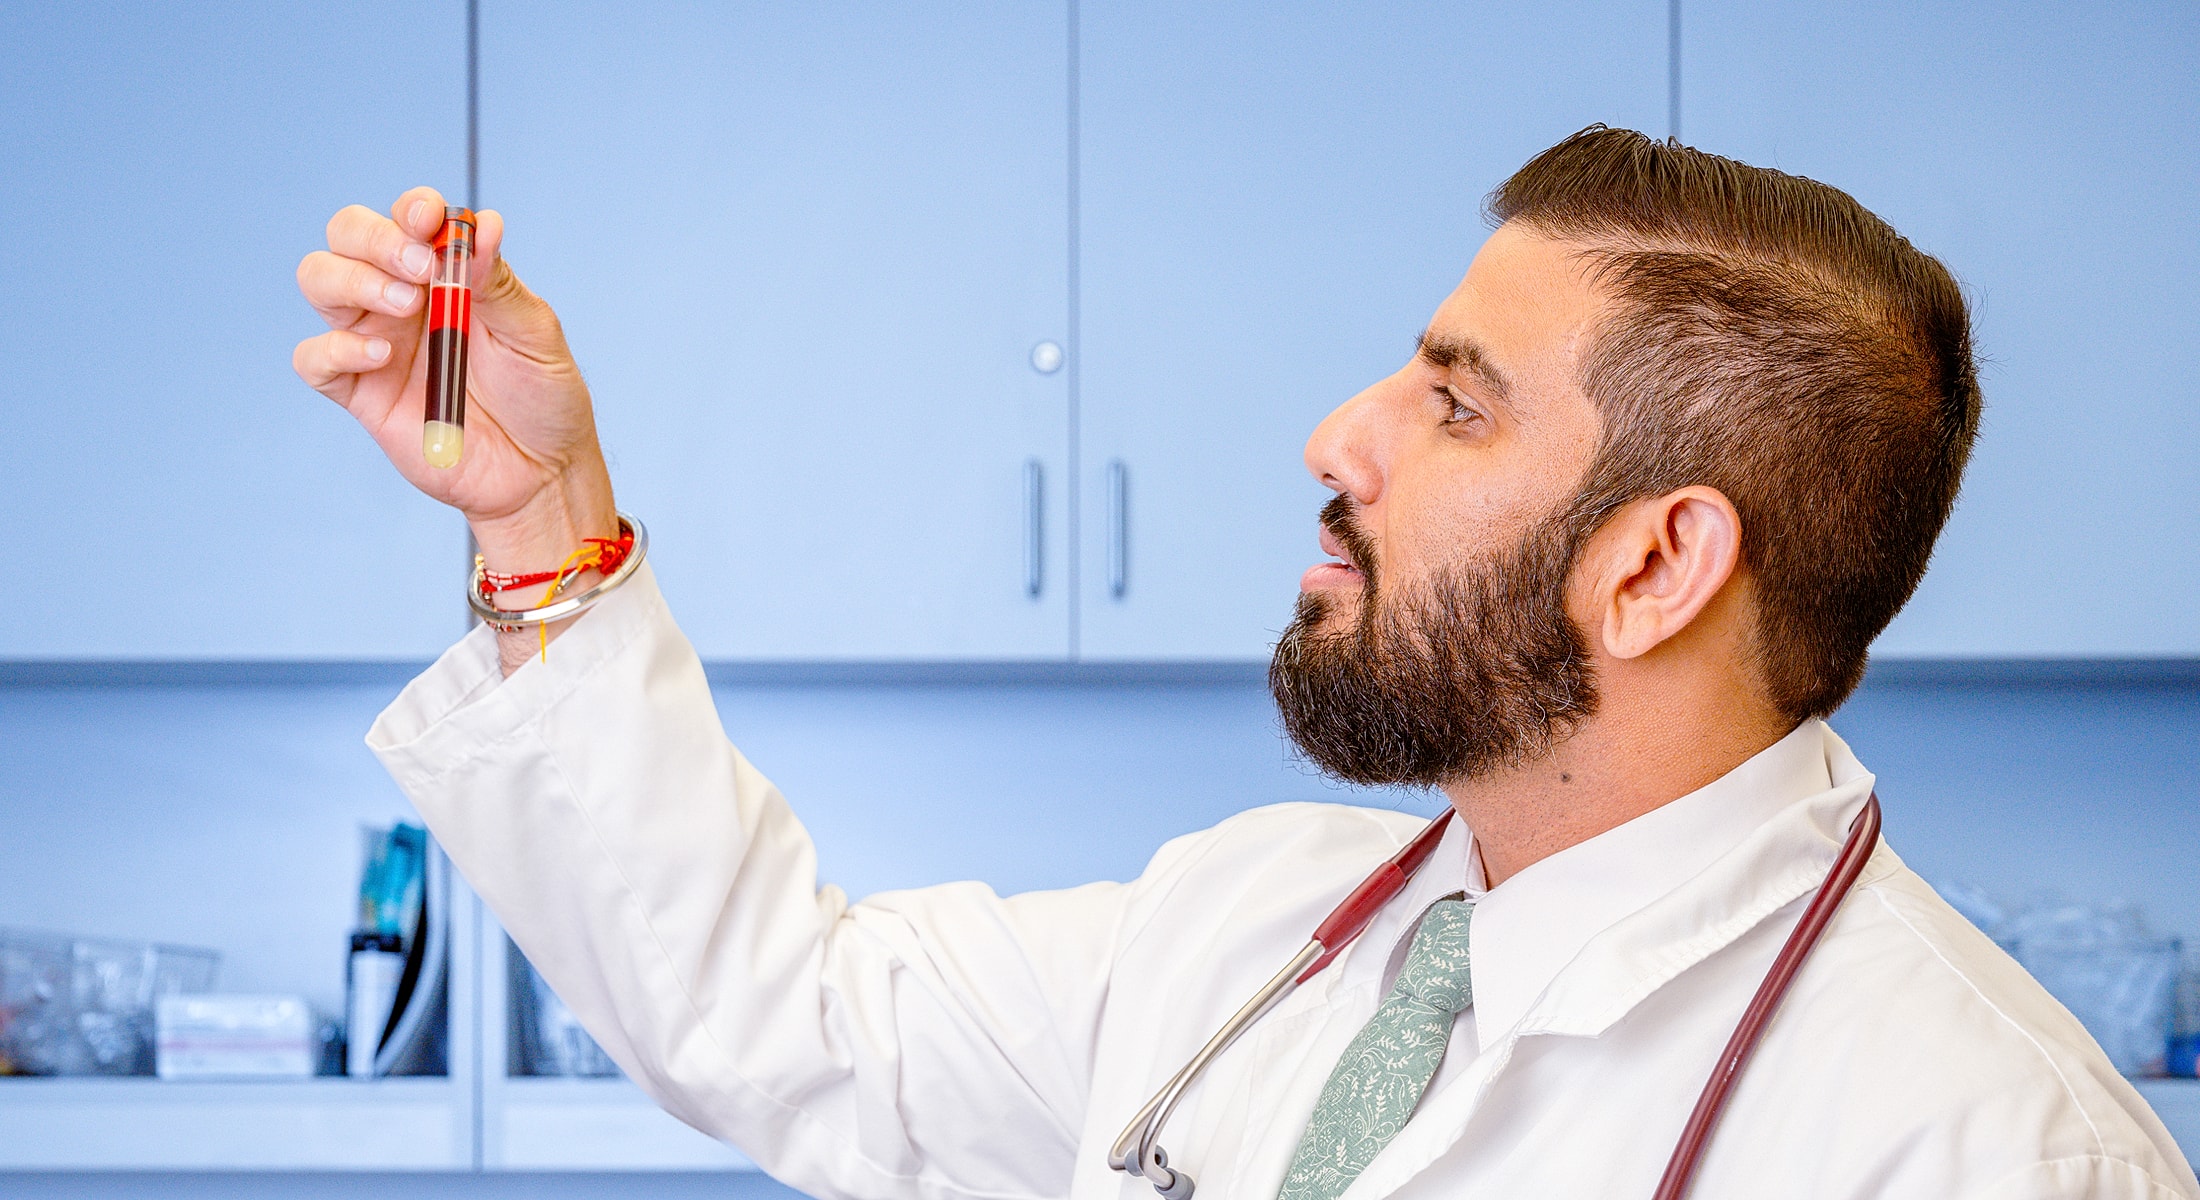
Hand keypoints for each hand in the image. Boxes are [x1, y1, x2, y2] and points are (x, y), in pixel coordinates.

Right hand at [293, 186, 616, 568]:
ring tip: (407, 307)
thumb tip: (482, 224)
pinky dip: (336, 348)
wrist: (542, 474)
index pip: (406, 219)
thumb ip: (499, 283)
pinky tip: (383, 358)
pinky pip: (314, 358)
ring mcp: (375, 342)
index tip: (429, 218)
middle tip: (418, 268)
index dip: (409, 209)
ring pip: (319, 280)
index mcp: (446, 275)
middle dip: (373, 238)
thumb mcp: (535, 335)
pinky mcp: (360, 392)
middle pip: (347, 237)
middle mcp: (401, 298)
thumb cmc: (544, 398)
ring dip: (353, 281)